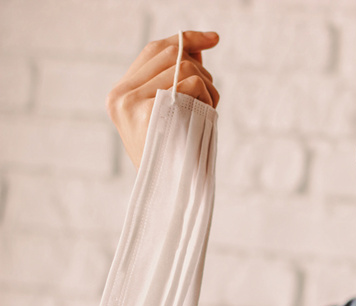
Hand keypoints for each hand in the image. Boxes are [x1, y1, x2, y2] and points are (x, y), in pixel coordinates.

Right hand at [106, 31, 220, 168]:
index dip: (186, 39)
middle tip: (210, 98)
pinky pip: (191, 86)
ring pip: (186, 69)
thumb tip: (199, 46)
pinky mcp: (149, 112)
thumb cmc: (174, 154)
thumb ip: (177, 79)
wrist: (169, 192)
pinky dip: (208, 98)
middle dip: (202, 72)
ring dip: (209, 89)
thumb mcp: (171, 113)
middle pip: (173, 55)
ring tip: (207, 113)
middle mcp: (120, 95)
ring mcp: (132, 103)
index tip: (213, 39)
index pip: (155, 49)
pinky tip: (205, 118)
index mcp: (120, 93)